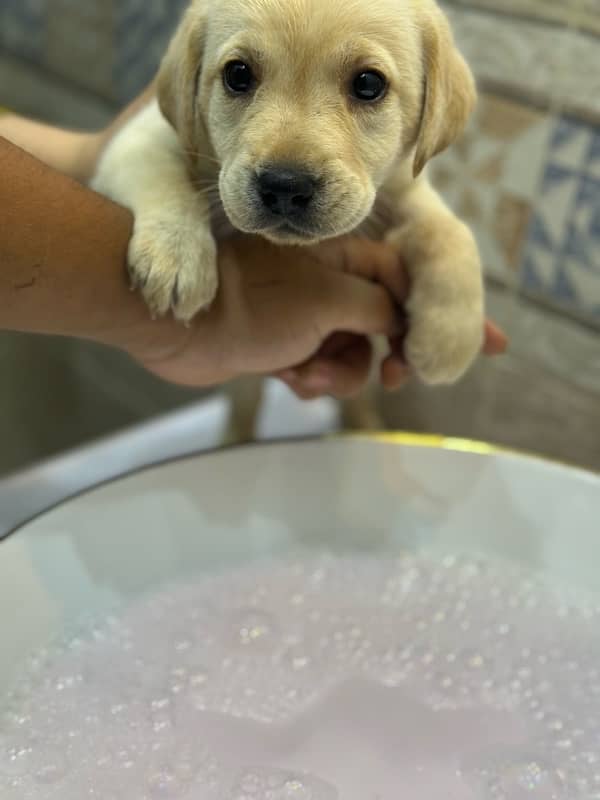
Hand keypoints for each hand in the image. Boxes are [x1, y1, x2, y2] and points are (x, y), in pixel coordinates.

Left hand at [134, 235, 506, 398]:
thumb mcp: (329, 297)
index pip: (409, 281)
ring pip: (353, 352)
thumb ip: (377, 307)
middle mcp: (330, 280)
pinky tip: (295, 383)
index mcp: (345, 254)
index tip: (486, 344)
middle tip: (395, 377)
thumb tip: (403, 321)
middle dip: (390, 353)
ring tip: (313, 377)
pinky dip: (316, 381)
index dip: (440, 313)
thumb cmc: (253, 298)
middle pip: (385, 322)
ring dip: (344, 374)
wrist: (176, 322)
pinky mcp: (282, 344)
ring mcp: (305, 313)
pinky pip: (319, 368)